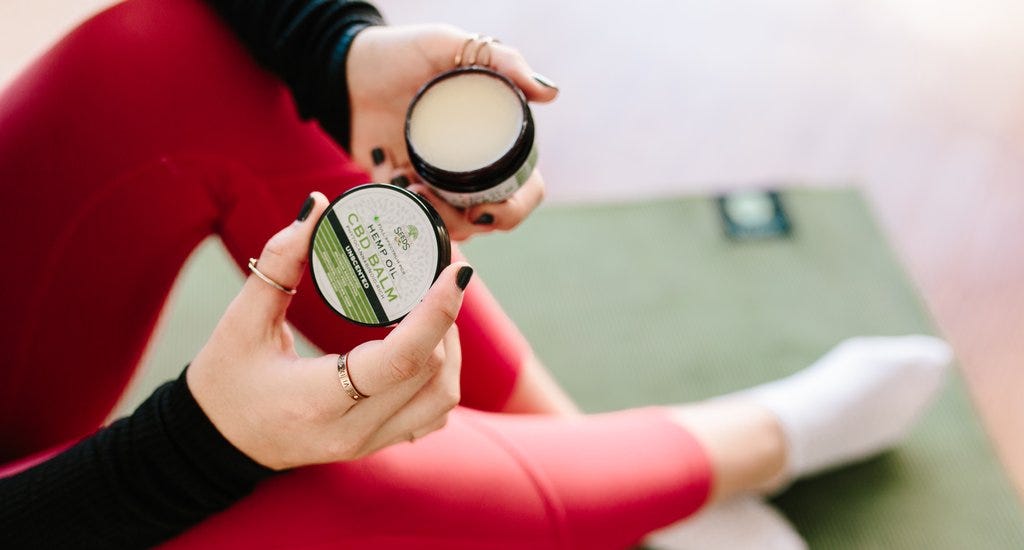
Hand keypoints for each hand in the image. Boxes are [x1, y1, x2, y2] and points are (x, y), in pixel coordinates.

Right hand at [186, 192, 471, 469]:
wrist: (216, 444)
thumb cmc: (224, 381)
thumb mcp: (241, 320)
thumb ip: (279, 262)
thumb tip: (317, 206)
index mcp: (316, 401)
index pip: (401, 361)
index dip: (436, 314)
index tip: (456, 272)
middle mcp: (351, 430)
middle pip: (431, 373)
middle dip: (446, 317)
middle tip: (442, 270)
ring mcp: (368, 443)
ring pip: (441, 399)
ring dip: (450, 349)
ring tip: (436, 305)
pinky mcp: (377, 444)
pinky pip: (431, 415)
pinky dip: (441, 377)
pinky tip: (428, 345)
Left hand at [346, 24, 557, 240]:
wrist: (342, 69)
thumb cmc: (400, 52)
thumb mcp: (449, 45)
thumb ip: (501, 61)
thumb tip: (550, 93)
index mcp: (493, 140)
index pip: (526, 188)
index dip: (517, 206)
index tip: (489, 207)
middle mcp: (470, 167)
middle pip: (492, 217)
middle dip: (473, 223)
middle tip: (445, 201)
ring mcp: (436, 182)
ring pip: (455, 226)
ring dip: (441, 220)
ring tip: (415, 189)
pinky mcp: (403, 191)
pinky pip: (412, 219)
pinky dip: (408, 213)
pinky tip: (396, 184)